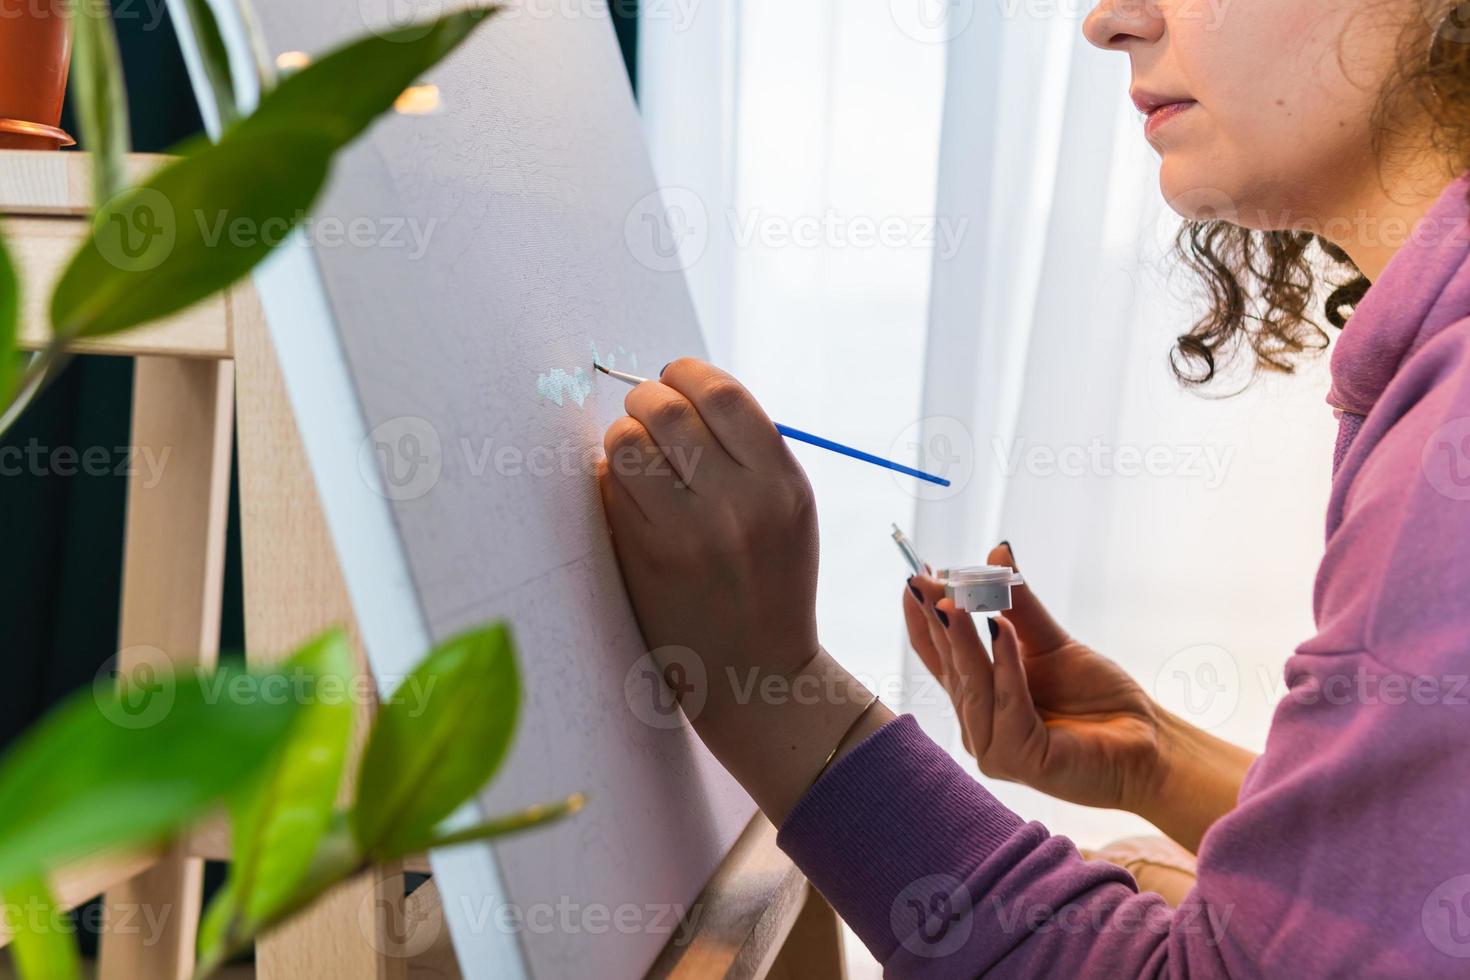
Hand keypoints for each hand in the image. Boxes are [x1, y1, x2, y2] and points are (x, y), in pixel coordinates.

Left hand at [599, 359, 891, 823]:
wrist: (755, 672)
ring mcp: (687, 534)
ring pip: (626, 443)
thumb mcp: (789, 510)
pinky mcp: (645, 558)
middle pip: (668, 410)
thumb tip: (680, 389)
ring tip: (633, 449)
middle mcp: (738, 506)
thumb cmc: (770, 579)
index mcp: (782, 485)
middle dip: (647, 398)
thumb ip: (747, 450)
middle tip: (645, 410)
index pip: (723, 395)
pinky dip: (611, 476)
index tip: (676, 378)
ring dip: (622, 434)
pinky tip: (628, 490)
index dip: (688, 374)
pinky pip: (610, 489)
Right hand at [904, 544, 1252, 850]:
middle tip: (926, 582)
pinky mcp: (1020, 760)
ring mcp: (995, 748)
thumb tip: (998, 552)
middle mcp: (978, 726)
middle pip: (951, 667)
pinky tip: (1001, 630)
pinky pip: (1007, 704)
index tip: (914, 578)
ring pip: (973, 686)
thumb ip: (1019, 604)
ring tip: (953, 601)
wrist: (1147, 741)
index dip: (923, 618)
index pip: (940, 656)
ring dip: (964, 641)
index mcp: (980, 698)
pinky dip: (1005, 666)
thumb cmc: (1099, 698)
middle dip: (938, 622)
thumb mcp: (1051, 641)